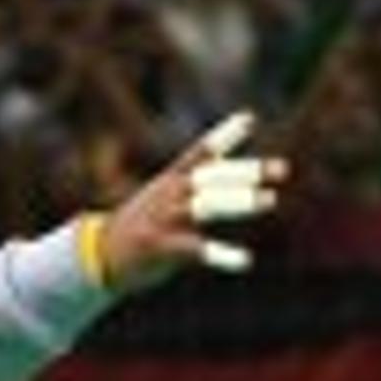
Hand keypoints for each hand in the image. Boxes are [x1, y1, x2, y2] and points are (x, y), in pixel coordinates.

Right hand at [94, 111, 283, 289]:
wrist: (98, 256)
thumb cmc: (139, 227)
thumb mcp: (162, 197)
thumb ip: (196, 184)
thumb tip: (233, 168)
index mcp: (170, 181)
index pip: (199, 152)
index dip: (224, 135)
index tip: (249, 118)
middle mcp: (168, 195)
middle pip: (212, 178)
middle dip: (247, 173)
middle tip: (282, 170)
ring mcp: (163, 220)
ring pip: (206, 205)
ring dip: (240, 202)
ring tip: (270, 200)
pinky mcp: (159, 248)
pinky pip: (194, 250)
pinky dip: (220, 256)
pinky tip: (245, 262)